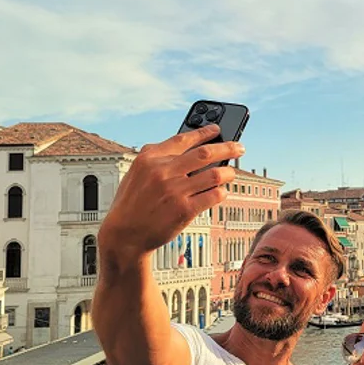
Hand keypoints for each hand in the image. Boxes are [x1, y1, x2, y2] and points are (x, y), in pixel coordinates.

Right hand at [99, 125, 243, 261]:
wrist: (124, 235)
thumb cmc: (131, 204)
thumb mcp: (136, 173)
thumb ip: (157, 158)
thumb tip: (186, 146)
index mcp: (149, 158)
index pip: (183, 139)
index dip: (204, 132)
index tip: (217, 129)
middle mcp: (163, 171)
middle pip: (205, 153)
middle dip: (227, 148)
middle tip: (239, 147)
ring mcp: (175, 190)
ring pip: (214, 175)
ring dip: (228, 173)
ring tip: (232, 173)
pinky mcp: (184, 210)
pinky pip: (213, 196)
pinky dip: (221, 192)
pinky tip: (222, 192)